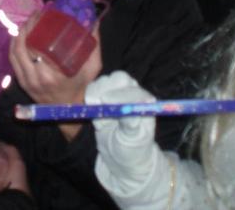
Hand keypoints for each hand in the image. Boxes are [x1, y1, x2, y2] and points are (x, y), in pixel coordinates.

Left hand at [10, 16, 102, 105]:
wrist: (69, 109)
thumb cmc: (81, 86)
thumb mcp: (92, 67)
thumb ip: (94, 44)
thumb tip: (94, 21)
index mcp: (52, 74)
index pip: (38, 45)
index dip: (37, 26)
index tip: (43, 13)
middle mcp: (36, 77)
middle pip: (24, 46)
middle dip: (27, 26)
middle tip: (35, 14)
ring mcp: (27, 80)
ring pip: (15, 52)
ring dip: (19, 34)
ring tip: (27, 22)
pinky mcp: (22, 82)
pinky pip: (12, 60)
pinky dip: (13, 45)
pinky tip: (18, 35)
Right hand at [85, 71, 157, 188]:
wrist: (121, 157)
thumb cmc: (133, 149)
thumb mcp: (134, 140)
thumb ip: (131, 124)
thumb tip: (126, 112)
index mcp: (144, 102)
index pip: (132, 90)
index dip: (119, 94)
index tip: (106, 101)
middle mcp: (131, 94)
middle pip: (119, 78)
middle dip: (107, 87)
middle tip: (99, 101)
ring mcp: (116, 94)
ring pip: (105, 82)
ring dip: (97, 93)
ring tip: (98, 112)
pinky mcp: (102, 98)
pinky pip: (93, 90)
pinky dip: (90, 98)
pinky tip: (95, 112)